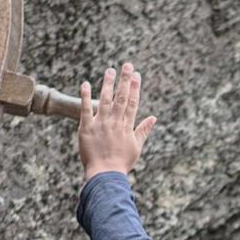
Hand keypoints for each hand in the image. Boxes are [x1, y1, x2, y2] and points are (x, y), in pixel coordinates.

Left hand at [77, 62, 156, 179]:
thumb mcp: (136, 147)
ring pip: (105, 100)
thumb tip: (153, 118)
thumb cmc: (122, 162)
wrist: (106, 174)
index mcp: (127, 126)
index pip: (133, 103)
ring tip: (110, 70)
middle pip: (122, 98)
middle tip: (127, 65)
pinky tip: (86, 84)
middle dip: (125, 80)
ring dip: (108, 84)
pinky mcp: (87, 127)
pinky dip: (86, 96)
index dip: (135, 88)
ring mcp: (101, 124)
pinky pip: (86, 109)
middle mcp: (115, 122)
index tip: (137, 75)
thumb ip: (143, 130)